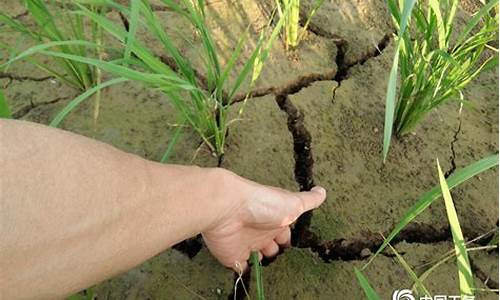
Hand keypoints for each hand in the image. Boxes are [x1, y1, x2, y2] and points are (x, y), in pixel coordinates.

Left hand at [202, 170, 325, 271]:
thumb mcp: (292, 203)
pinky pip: (241, 267)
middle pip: (272, 246)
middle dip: (276, 251)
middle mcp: (262, 231)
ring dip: (262, 261)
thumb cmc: (263, 203)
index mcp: (276, 220)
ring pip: (258, 256)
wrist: (230, 209)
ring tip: (267, 266)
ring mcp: (247, 244)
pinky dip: (245, 271)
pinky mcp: (234, 256)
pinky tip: (250, 271)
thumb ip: (308, 201)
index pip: (285, 233)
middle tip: (280, 256)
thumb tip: (322, 191)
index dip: (289, 239)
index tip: (293, 244)